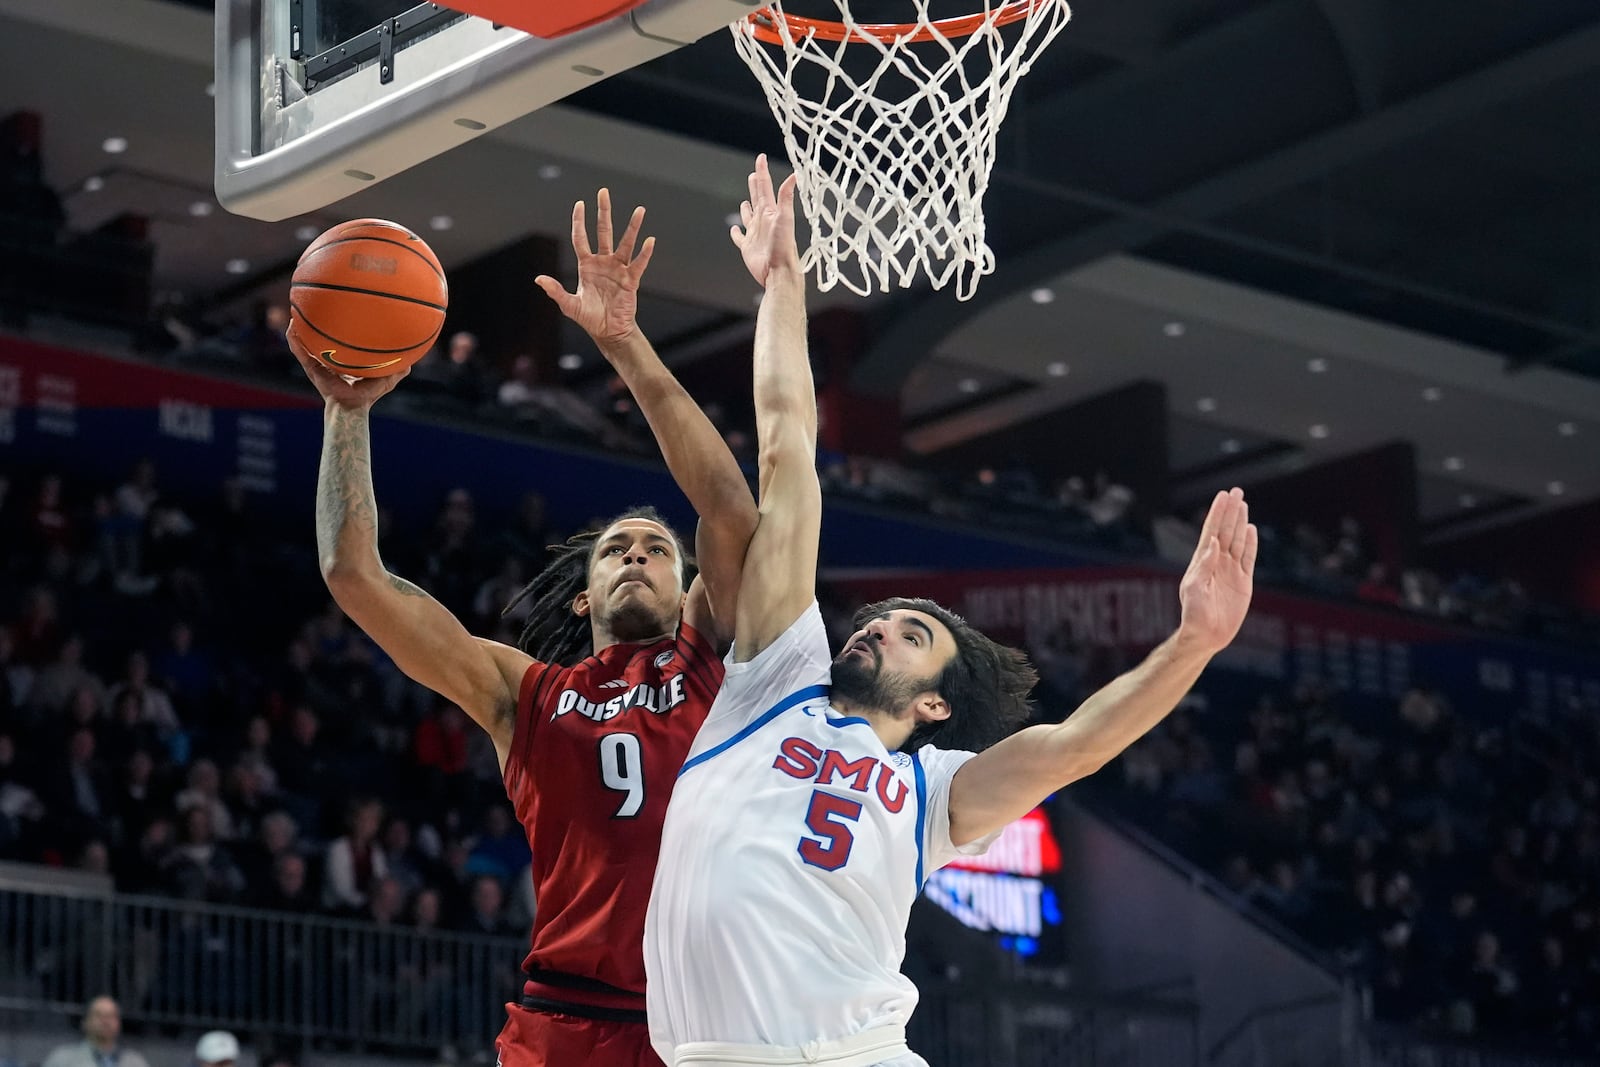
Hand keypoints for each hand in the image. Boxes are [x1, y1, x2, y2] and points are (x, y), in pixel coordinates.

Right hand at [287, 319, 408, 409]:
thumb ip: (398, 370)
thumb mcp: (386, 378)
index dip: (338, 330)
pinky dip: (295, 341)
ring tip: (294, 313)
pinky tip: (292, 328)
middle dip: (315, 325)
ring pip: (305, 344)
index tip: (339, 313)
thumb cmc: (368, 395)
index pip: (340, 343)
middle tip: (313, 306)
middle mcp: (329, 361)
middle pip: (320, 340)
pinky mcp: (312, 369)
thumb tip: (413, 361)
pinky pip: (301, 353)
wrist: (352, 407)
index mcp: (344, 361)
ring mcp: (318, 364)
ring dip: (299, 330)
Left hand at [535, 188, 654, 347]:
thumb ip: (555, 291)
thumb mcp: (569, 305)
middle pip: (603, 231)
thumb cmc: (589, 318)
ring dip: (632, 227)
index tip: (580, 204)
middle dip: (603, 212)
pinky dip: (644, 253)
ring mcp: (618, 269)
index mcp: (586, 265)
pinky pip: (638, 264)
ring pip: (625, 243)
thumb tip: (538, 279)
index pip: (581, 238)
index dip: (579, 221)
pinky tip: (650, 240)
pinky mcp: (631, 280)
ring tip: (640, 210)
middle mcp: (603, 262)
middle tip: (603, 192)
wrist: (608, 332)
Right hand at [730, 154, 800, 287]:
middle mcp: (763, 221)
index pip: (765, 187)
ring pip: (749, 217)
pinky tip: (734, 230)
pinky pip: (740, 238)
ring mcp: (755, 234)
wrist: (779, 271)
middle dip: (755, 185)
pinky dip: (736, 233)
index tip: (761, 158)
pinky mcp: (748, 247)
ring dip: (747, 208)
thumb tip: (794, 176)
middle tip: (754, 174)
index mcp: (771, 212)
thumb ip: (786, 197)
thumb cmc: (783, 246)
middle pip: (757, 198)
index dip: (762, 172)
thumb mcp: (785, 218)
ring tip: (745, 201)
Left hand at [1177, 488, 1257, 654]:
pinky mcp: (1243, 581)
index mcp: (1202, 562)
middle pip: (1226, 531)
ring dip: (1240, 522)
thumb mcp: (1194, 589)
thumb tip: (1214, 543)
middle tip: (1236, 491)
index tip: (1223, 496)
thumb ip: (1203, 566)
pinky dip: (1251, 543)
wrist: (1206, 636)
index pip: (1211, 531)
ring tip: (1243, 504)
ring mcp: (1230, 570)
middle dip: (1230, 511)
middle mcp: (1216, 562)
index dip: (1217, 513)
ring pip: (1238, 540)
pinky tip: (1252, 529)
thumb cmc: (1194, 615)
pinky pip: (1249, 558)